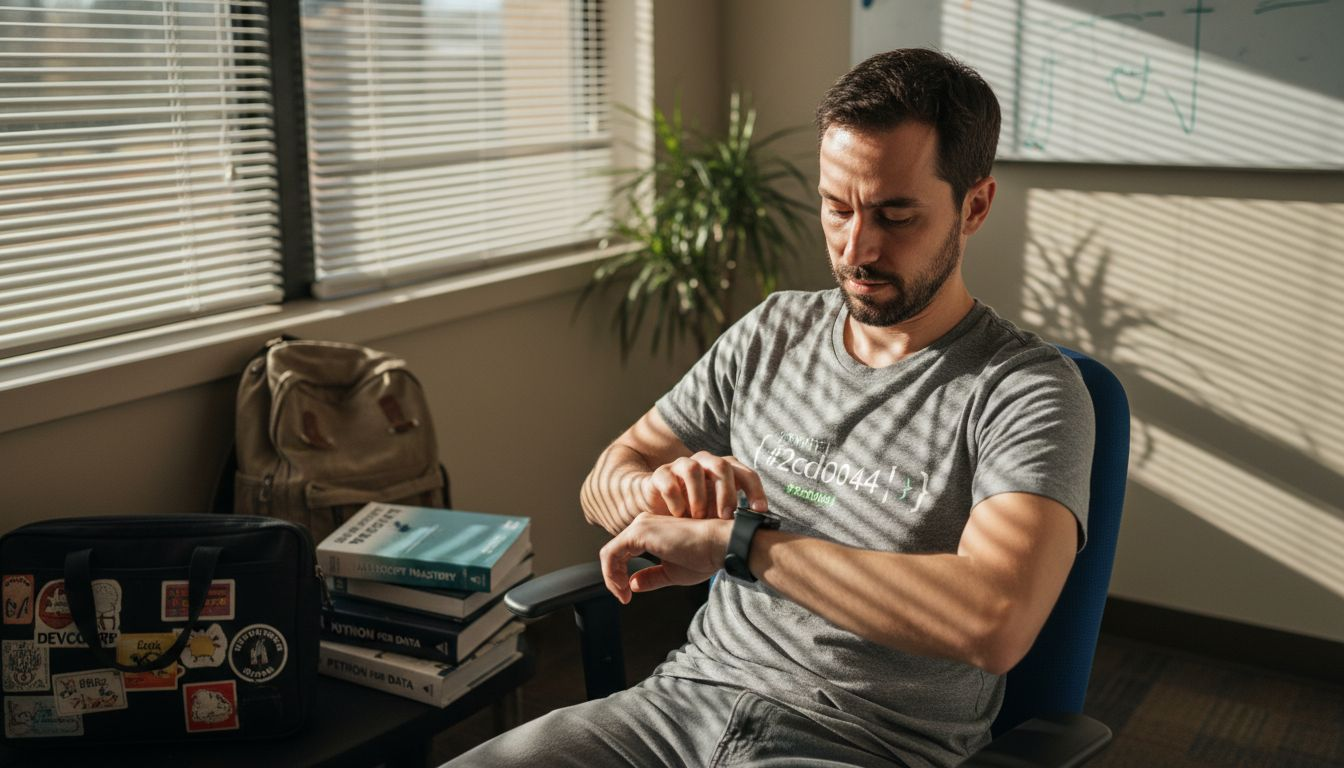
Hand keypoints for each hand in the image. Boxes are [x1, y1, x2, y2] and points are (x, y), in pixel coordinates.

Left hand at [600, 513, 730, 603]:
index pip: (623, 552)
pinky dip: (611, 573)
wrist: (720, 545)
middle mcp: (643, 524)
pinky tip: (622, 589)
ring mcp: (640, 526)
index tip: (627, 595)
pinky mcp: (639, 533)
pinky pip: (611, 554)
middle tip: (623, 597)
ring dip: (611, 578)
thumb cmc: (704, 557)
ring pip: (609, 553)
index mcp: (650, 531)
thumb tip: (631, 584)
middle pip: (614, 552)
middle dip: (613, 578)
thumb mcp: (671, 572)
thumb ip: (651, 577)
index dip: (619, 575)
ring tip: (623, 595)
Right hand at [639, 451, 767, 519]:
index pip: (746, 473)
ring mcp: (681, 465)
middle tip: (725, 517)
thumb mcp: (716, 513)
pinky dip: (676, 501)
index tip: (759, 512)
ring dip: (698, 496)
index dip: (755, 491)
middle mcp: (705, 462)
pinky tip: (679, 516)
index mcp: (724, 469)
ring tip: (698, 517)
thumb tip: (753, 532)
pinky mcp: (660, 474)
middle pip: (721, 466)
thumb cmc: (695, 510)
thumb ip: (732, 516)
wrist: (658, 505)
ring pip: (693, 469)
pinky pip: (669, 483)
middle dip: (726, 493)